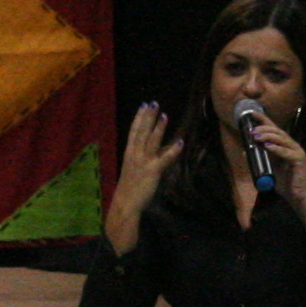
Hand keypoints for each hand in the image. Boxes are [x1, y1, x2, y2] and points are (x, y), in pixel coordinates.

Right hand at [104, 103, 178, 254]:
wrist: (125, 204)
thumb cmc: (129, 188)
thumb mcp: (133, 169)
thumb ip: (140, 158)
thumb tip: (151, 149)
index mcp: (129, 153)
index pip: (134, 131)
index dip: (139, 117)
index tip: (144, 105)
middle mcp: (134, 155)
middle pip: (142, 132)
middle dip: (148, 117)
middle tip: (154, 103)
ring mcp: (143, 162)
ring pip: (151, 142)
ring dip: (159, 128)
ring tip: (165, 115)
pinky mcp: (152, 171)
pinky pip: (164, 159)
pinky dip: (172, 150)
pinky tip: (180, 142)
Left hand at [247, 114, 305, 226]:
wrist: (299, 197)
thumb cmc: (286, 183)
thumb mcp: (269, 168)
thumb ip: (259, 159)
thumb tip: (244, 151)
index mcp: (284, 146)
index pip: (274, 129)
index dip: (264, 120)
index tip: (252, 114)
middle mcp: (291, 146)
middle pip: (278, 131)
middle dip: (264, 128)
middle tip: (252, 131)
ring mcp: (297, 152)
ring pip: (282, 139)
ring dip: (268, 136)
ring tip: (257, 136)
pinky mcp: (299, 160)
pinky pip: (287, 153)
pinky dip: (277, 149)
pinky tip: (268, 146)